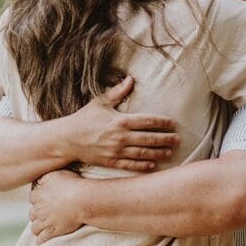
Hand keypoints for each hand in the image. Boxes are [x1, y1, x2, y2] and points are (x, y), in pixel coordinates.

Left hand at [30, 170, 87, 243]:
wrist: (82, 200)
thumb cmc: (72, 185)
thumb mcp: (56, 174)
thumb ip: (44, 178)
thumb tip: (38, 181)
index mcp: (39, 195)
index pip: (32, 197)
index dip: (37, 198)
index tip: (42, 199)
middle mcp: (39, 209)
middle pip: (32, 213)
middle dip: (36, 214)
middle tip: (42, 214)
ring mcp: (45, 221)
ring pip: (34, 227)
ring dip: (36, 228)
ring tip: (40, 228)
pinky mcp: (53, 231)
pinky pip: (42, 238)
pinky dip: (40, 240)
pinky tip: (40, 242)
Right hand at [60, 76, 178, 171]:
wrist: (67, 139)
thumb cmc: (84, 118)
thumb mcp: (100, 102)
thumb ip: (117, 92)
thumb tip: (130, 79)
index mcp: (120, 121)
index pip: (147, 121)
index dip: (162, 122)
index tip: (173, 123)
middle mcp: (120, 137)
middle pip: (149, 138)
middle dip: (165, 139)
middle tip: (178, 139)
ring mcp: (116, 151)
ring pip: (142, 153)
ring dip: (158, 153)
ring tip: (170, 152)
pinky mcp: (111, 161)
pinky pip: (130, 165)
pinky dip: (142, 166)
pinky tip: (153, 166)